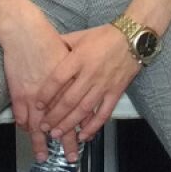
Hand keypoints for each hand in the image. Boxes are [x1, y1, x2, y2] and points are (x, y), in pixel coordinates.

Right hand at [0, 19, 73, 163]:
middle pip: (62, 123)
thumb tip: (85, 82)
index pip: (79, 110)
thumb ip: (78, 70)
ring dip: (41, 141)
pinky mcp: (19, 93)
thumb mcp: (72, 51)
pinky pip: (22, 116)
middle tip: (69, 157)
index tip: (83, 140)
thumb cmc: (47, 39)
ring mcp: (35, 94)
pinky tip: (27, 133)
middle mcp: (55, 92)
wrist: (25, 31)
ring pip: (40, 124)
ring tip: (43, 155)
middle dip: (66, 142)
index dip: (82, 127)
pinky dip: (24, 126)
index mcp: (72, 82)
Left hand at [36, 25, 141, 154]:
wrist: (133, 37)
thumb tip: (44, 48)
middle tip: (43, 127)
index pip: (58, 79)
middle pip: (69, 99)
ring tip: (57, 134)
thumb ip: (62, 44)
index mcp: (79, 58)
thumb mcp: (80, 36)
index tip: (37, 106)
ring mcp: (104, 84)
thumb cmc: (104, 36)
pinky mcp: (116, 91)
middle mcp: (90, 73)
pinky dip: (94, 126)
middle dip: (54, 116)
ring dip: (69, 124)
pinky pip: (104, 113)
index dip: (46, 94)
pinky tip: (83, 135)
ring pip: (84, 109)